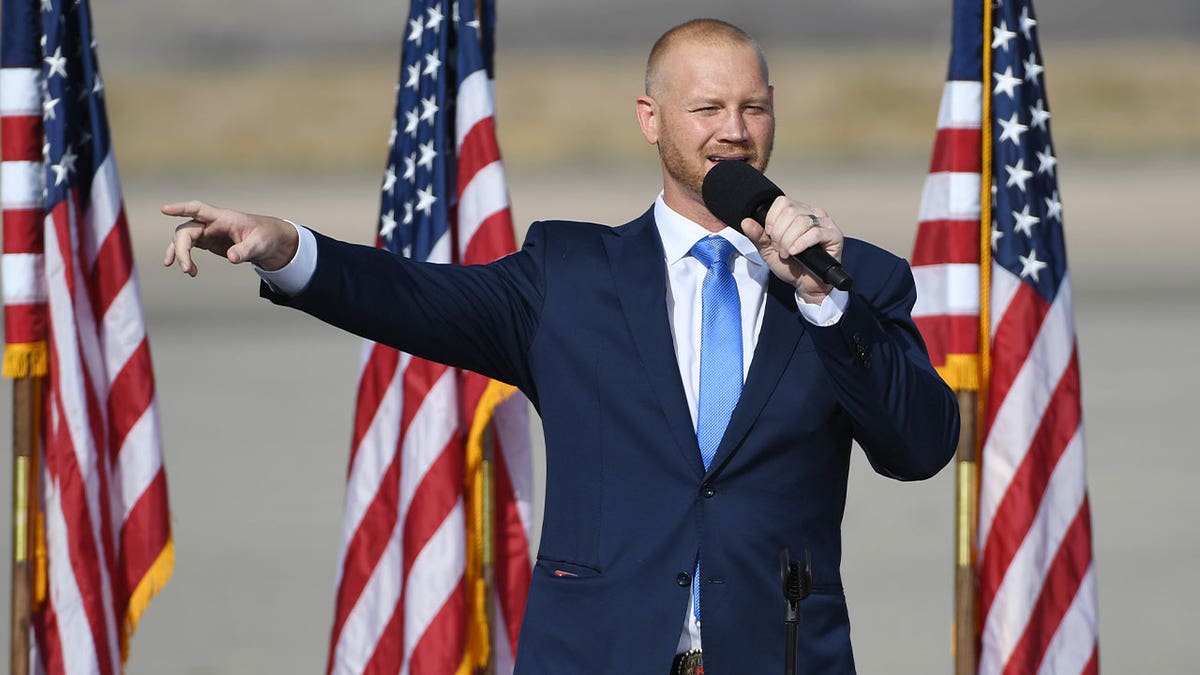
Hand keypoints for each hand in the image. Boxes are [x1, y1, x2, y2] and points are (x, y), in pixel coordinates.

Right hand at [162, 201, 298, 276]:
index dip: (181, 209)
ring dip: (181, 255)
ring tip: (189, 272)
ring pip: (183, 239)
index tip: (164, 210)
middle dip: (182, 249)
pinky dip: (184, 257)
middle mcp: (211, 223)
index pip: (198, 209)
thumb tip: (232, 258)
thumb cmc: (265, 237)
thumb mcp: (259, 244)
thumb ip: (245, 250)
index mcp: (223, 217)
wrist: (270, 242)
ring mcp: (207, 232)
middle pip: (186, 230)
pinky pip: (188, 247)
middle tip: (187, 269)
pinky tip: (188, 270)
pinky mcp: (207, 241)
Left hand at [739, 196, 843, 304]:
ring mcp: (825, 222)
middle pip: (790, 212)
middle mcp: (812, 213)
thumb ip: (757, 236)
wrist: (806, 284)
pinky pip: (815, 233)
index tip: (771, 237)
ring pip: (801, 222)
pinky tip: (795, 253)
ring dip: (789, 241)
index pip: (782, 202)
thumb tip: (746, 222)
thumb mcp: (768, 250)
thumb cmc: (790, 266)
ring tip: (788, 254)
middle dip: (779, 234)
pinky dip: (800, 244)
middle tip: (780, 249)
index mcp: (797, 211)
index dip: (772, 220)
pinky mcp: (834, 235)